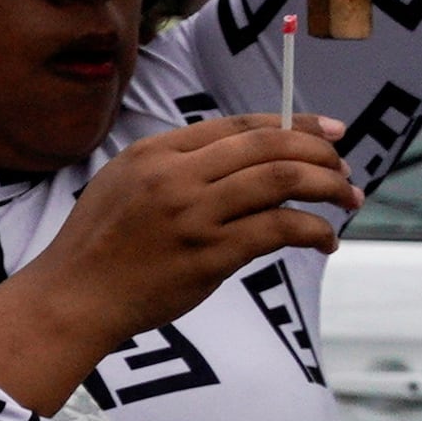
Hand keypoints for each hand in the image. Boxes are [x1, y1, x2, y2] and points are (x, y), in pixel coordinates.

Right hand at [0, 111, 355, 408]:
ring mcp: (193, 214)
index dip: (293, 124)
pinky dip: (314, 231)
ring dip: (327, 187)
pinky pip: (279, 229)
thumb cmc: (101, 244)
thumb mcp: (126, 183)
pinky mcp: (210, 254)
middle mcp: (176, 175)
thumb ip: (177, 166)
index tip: (328, 131)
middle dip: (319, 154)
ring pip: (282, 181)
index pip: (240, 126)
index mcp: (155, 152)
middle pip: (268, 147)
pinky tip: (324, 241)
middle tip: (344, 170)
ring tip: (347, 199)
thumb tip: (247, 159)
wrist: (75, 296)